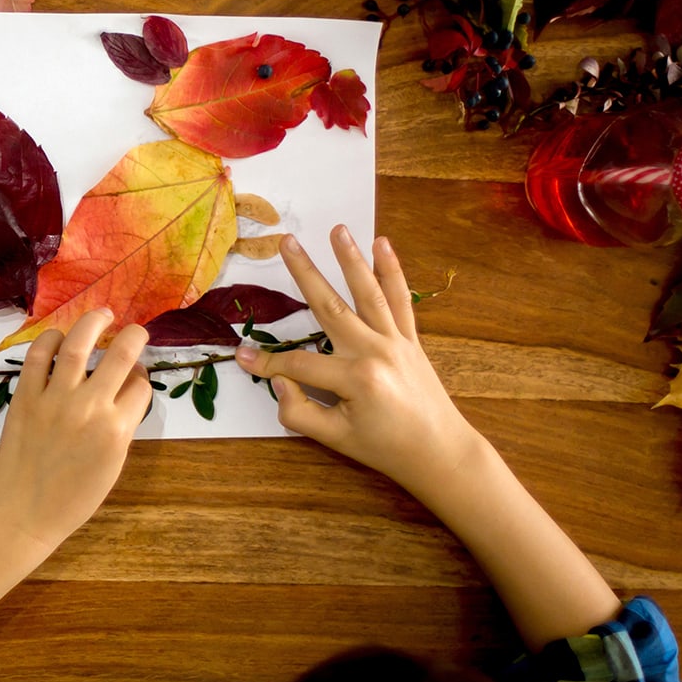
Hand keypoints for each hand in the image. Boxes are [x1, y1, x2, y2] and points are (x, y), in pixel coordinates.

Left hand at [0, 308, 151, 552]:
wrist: (24, 509)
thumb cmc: (73, 496)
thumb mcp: (113, 464)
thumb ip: (124, 425)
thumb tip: (129, 388)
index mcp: (117, 428)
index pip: (141, 384)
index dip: (142, 376)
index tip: (137, 374)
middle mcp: (90, 406)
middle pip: (121, 354)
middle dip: (134, 335)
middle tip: (134, 329)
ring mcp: (55, 398)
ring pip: (78, 343)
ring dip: (93, 322)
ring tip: (102, 314)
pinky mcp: (26, 395)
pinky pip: (38, 356)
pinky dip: (50, 339)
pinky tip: (58, 337)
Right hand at [233, 227, 482, 496]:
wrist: (440, 452)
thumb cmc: (386, 448)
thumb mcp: (336, 440)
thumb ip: (299, 412)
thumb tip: (278, 382)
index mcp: (355, 377)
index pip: (298, 364)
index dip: (266, 363)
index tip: (241, 356)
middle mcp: (376, 350)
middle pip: (330, 307)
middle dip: (305, 273)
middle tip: (287, 242)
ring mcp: (396, 341)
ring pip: (368, 293)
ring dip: (351, 259)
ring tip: (338, 229)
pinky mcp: (410, 339)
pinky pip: (400, 300)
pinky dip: (393, 271)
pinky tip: (383, 245)